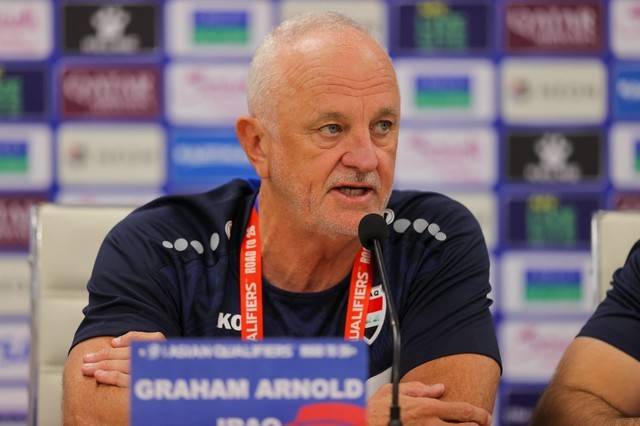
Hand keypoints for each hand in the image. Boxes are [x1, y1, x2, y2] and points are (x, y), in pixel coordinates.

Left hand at [81, 331, 164, 387]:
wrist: (163, 405)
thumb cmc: (154, 377)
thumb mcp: (151, 360)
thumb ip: (138, 347)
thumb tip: (114, 343)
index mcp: (160, 351)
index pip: (140, 340)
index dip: (126, 340)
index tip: (112, 343)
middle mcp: (156, 362)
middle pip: (127, 354)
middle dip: (105, 355)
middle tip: (87, 358)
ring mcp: (148, 374)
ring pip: (122, 365)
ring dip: (102, 365)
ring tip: (86, 368)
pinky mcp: (140, 390)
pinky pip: (123, 381)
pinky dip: (110, 376)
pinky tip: (98, 375)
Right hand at [367, 382, 491, 425]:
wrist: (362, 424)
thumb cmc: (374, 411)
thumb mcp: (395, 391)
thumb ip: (419, 389)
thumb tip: (438, 388)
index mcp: (427, 408)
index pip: (463, 411)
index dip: (479, 414)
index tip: (486, 416)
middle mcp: (431, 425)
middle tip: (482, 425)